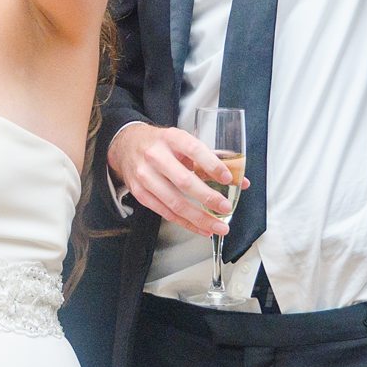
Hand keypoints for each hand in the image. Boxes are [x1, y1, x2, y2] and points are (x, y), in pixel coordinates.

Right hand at [111, 122, 240, 236]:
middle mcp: (156, 156)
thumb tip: (240, 180)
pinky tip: (201, 228)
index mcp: (171, 138)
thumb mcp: (183, 142)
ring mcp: (145, 176)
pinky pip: (165, 212)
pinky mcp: (140, 193)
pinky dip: (186, 223)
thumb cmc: (161, 144)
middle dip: (208, 198)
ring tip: (218, 226)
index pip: (193, 150)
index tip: (228, 179)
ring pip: (174, 202)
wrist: (126, 145)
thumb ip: (211, 160)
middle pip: (184, 181)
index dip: (212, 165)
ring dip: (199, 218)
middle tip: (226, 208)